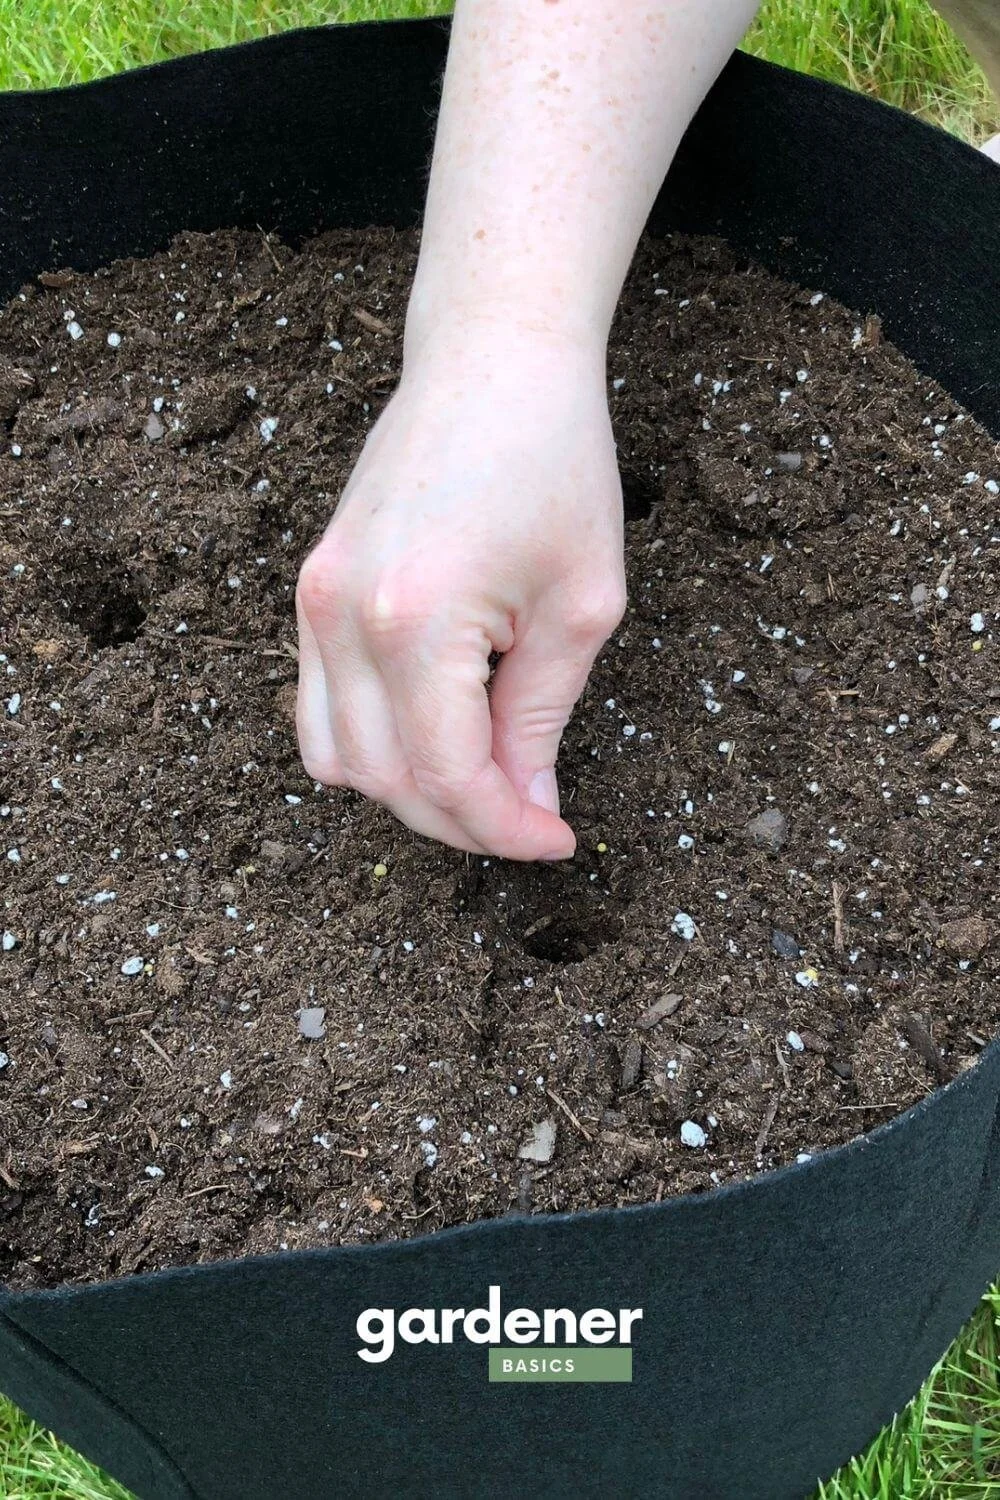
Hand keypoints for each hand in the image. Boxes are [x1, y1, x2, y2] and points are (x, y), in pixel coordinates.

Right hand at [295, 324, 625, 859]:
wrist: (491, 361)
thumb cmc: (554, 463)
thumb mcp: (579, 606)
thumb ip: (543, 720)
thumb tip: (528, 808)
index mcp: (415, 621)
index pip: (448, 774)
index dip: (506, 829)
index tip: (557, 840)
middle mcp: (341, 618)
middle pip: (385, 780)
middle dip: (462, 821)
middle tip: (530, 820)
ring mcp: (312, 602)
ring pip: (335, 759)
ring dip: (408, 793)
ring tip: (483, 785)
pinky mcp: (310, 591)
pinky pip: (318, 708)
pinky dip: (370, 745)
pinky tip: (433, 737)